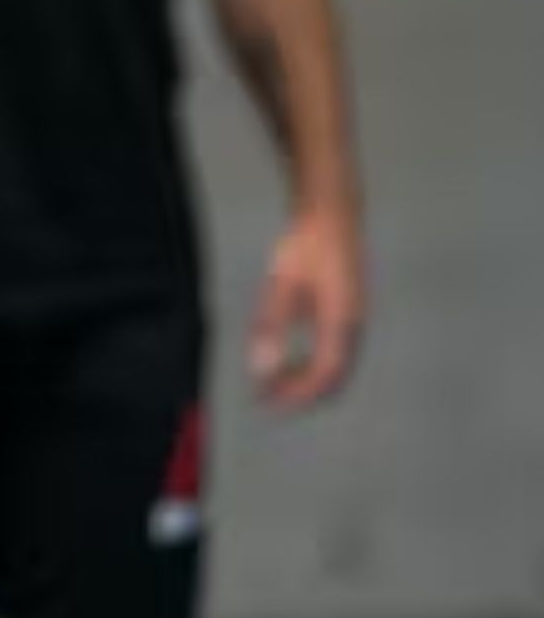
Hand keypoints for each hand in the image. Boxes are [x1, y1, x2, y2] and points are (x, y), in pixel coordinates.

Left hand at [249, 210, 365, 409]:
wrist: (332, 212)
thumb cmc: (306, 244)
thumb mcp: (281, 284)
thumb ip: (271, 327)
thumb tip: (263, 370)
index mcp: (341, 321)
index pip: (324, 374)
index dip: (298, 395)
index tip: (270, 404)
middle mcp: (353, 325)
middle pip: (334, 376)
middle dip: (301, 392)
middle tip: (267, 398)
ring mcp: (354, 317)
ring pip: (335, 364)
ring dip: (305, 378)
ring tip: (272, 382)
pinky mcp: (347, 310)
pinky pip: (333, 349)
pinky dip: (311, 362)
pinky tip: (287, 357)